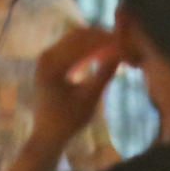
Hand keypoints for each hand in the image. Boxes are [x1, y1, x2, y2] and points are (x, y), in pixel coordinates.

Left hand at [27, 25, 121, 151]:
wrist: (49, 134)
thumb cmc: (68, 120)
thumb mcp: (90, 97)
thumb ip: (104, 73)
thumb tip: (121, 52)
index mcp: (52, 65)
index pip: (82, 43)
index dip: (104, 40)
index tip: (123, 43)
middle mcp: (46, 56)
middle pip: (78, 36)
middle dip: (100, 38)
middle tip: (122, 43)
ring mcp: (47, 58)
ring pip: (75, 40)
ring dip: (95, 42)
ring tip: (115, 49)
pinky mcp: (51, 62)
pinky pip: (71, 48)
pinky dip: (88, 49)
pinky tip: (103, 54)